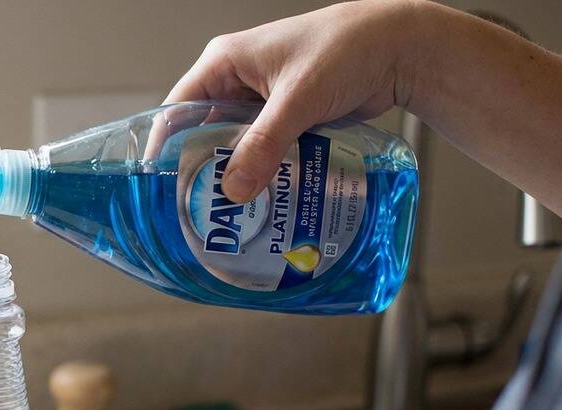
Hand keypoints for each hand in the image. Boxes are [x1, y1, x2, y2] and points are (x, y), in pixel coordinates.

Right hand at [165, 0, 423, 202]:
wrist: (401, 48)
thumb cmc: (347, 48)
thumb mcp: (298, 97)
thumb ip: (265, 144)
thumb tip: (235, 189)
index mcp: (224, 63)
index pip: (177, 108)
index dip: (165, 147)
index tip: (160, 184)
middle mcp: (237, 81)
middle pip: (204, 132)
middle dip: (204, 167)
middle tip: (198, 206)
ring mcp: (263, 101)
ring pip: (237, 144)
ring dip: (238, 172)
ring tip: (230, 209)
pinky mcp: (287, 118)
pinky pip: (264, 149)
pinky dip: (264, 170)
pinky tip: (263, 197)